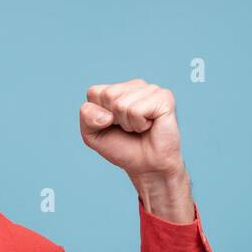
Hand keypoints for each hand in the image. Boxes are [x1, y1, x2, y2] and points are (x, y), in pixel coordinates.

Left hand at [80, 79, 192, 222]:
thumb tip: (106, 114)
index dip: (97, 116)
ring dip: (128, 124)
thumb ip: (87, 118)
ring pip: (121, 104)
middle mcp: (136, 85)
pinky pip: (136, 110)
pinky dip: (139, 125)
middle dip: (113, 120)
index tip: (112, 125)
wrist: (147, 166)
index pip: (93, 92)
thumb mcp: (93, 135)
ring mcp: (151, 89)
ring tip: (139, 128)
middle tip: (128, 129)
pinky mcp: (164, 98)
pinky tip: (149, 126)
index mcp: (119, 89)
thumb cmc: (122, 148)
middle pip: (108, 96)